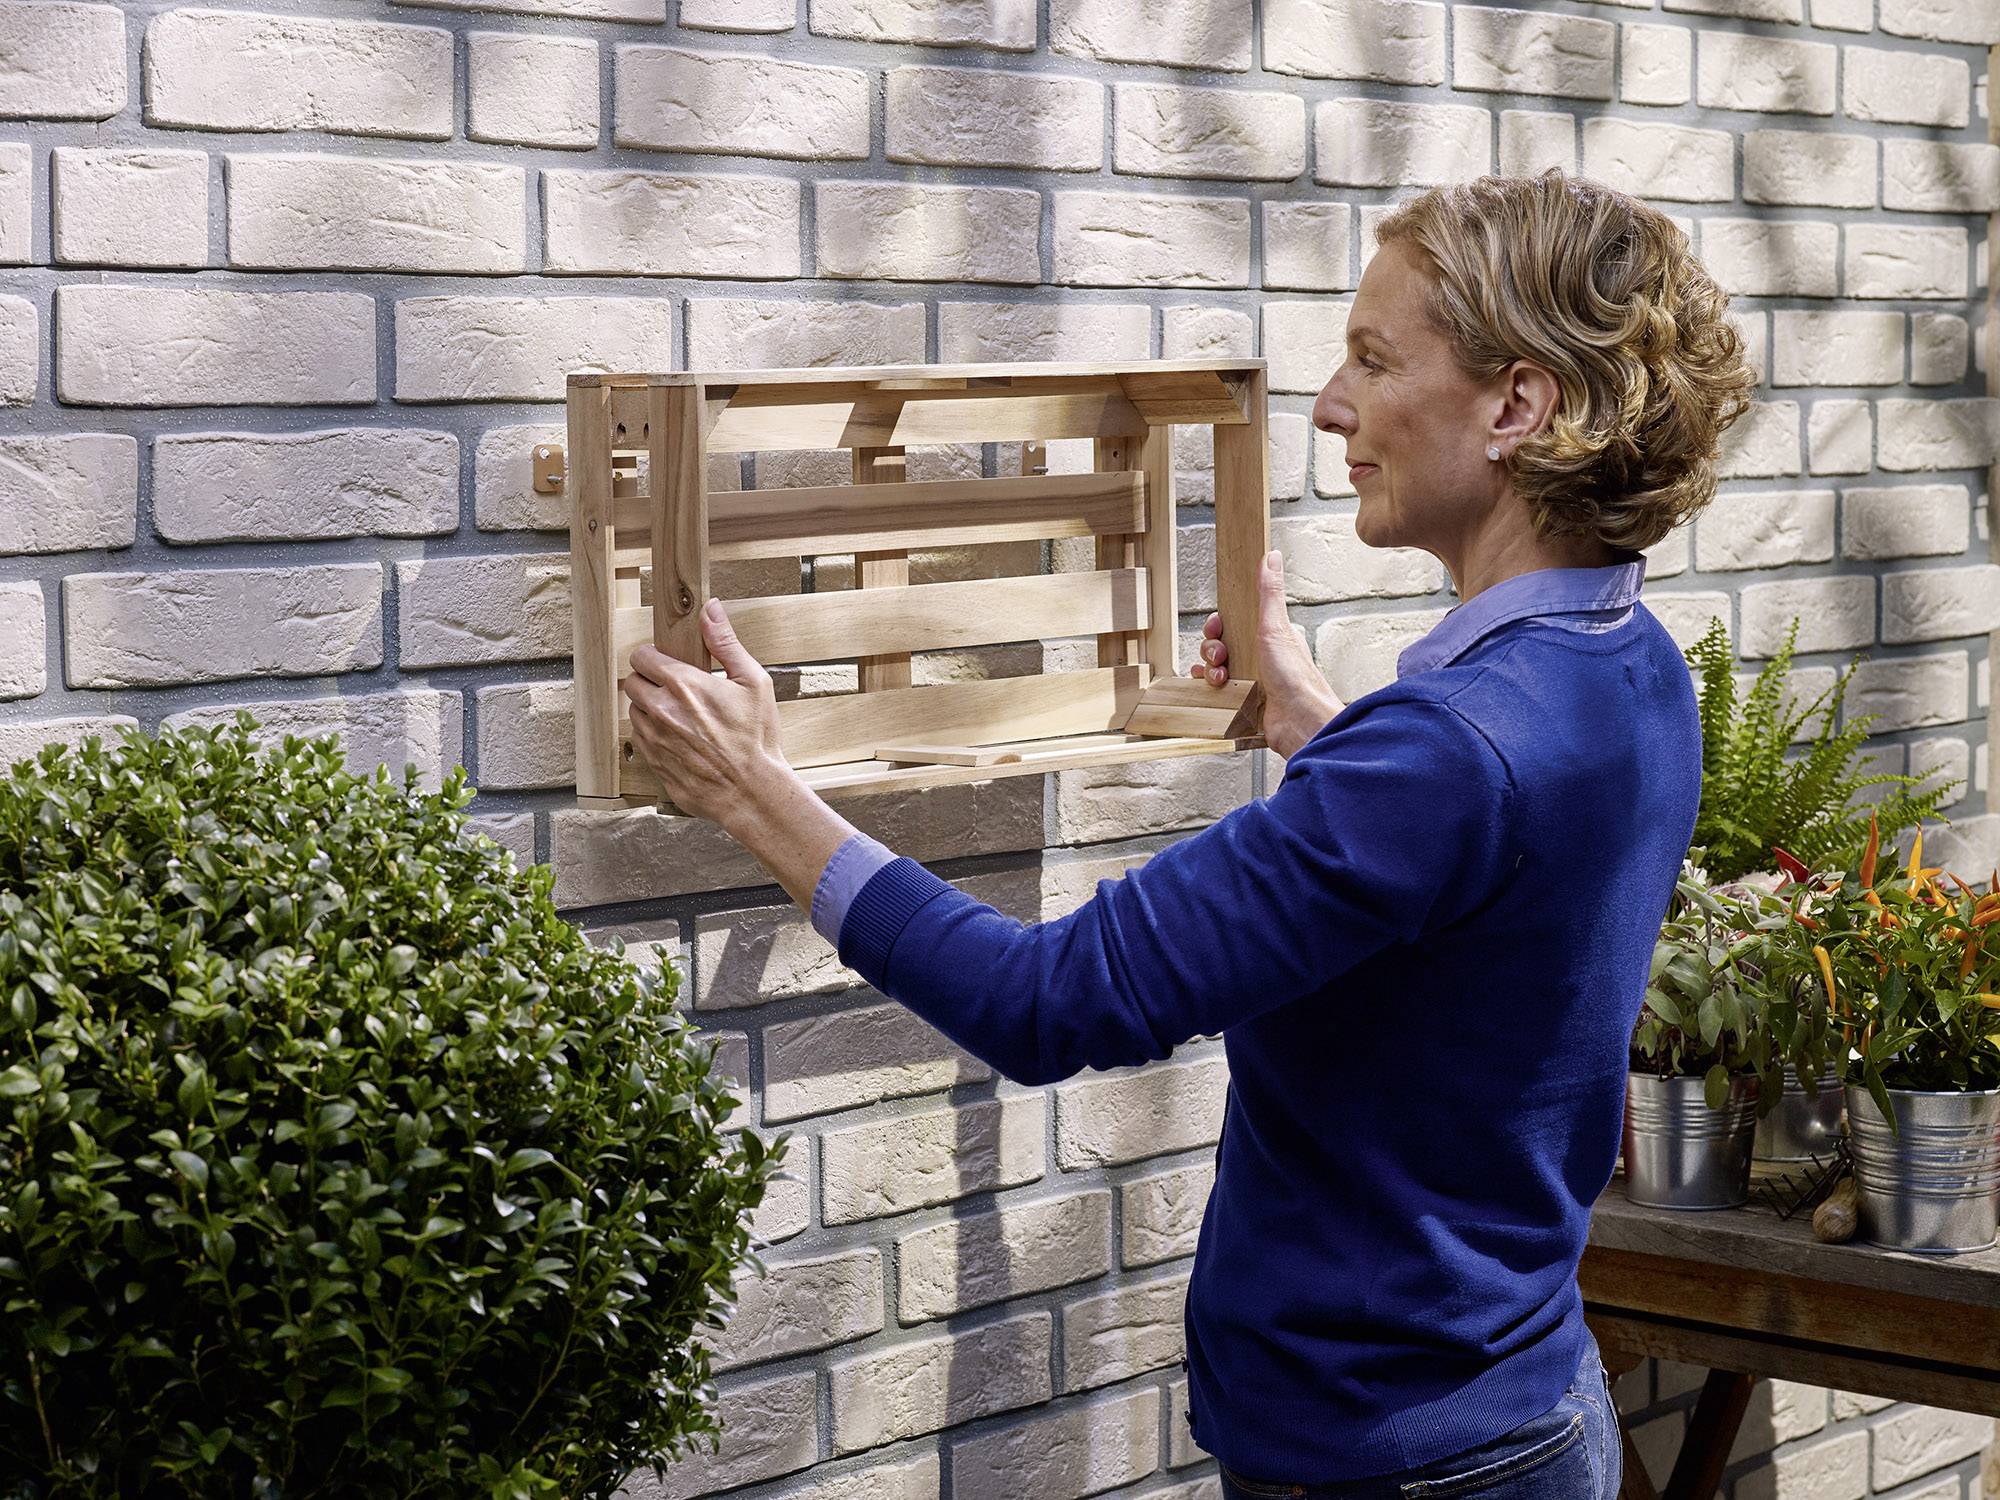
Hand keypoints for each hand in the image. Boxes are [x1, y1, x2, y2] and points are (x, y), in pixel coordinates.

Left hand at [622, 599, 789, 826]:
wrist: (751, 791)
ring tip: (679, 716)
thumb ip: (726, 643)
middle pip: (631, 682)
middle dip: (649, 681)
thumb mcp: (753, 682)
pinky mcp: (654, 762)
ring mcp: (654, 738)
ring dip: (649, 709)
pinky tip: (680, 739)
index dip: (653, 657)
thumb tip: (711, 609)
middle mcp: (662, 710)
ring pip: (634, 711)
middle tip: (673, 689)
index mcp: (683, 684)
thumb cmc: (757, 738)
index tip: (667, 663)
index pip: (642, 656)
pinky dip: (654, 735)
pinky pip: (640, 739)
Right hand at [1191, 547, 1343, 759]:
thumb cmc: (1295, 677)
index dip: (1219, 625)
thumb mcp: (1276, 627)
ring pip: (1217, 668)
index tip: (1217, 628)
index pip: (1233, 623)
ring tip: (1222, 678)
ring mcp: (1252, 681)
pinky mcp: (1244, 702)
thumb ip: (1270, 591)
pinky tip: (1214, 690)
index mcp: (1269, 637)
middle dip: (1213, 649)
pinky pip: (1217, 692)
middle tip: (1221, 656)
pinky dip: (1209, 689)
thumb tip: (1271, 557)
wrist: (1299, 721)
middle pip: (1221, 645)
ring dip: (1211, 670)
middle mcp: (1260, 658)